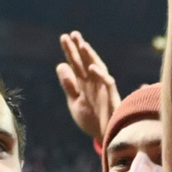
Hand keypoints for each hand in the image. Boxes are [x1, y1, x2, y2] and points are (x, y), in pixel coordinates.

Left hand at [57, 31, 119, 146]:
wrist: (104, 137)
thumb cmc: (91, 120)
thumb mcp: (74, 102)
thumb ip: (68, 85)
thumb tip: (60, 65)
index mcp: (84, 84)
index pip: (76, 63)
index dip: (70, 51)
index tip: (64, 37)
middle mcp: (94, 83)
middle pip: (86, 62)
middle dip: (79, 48)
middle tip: (73, 34)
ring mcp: (103, 89)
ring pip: (98, 68)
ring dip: (90, 57)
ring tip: (82, 45)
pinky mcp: (112, 97)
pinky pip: (107, 83)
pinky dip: (100, 75)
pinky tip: (91, 67)